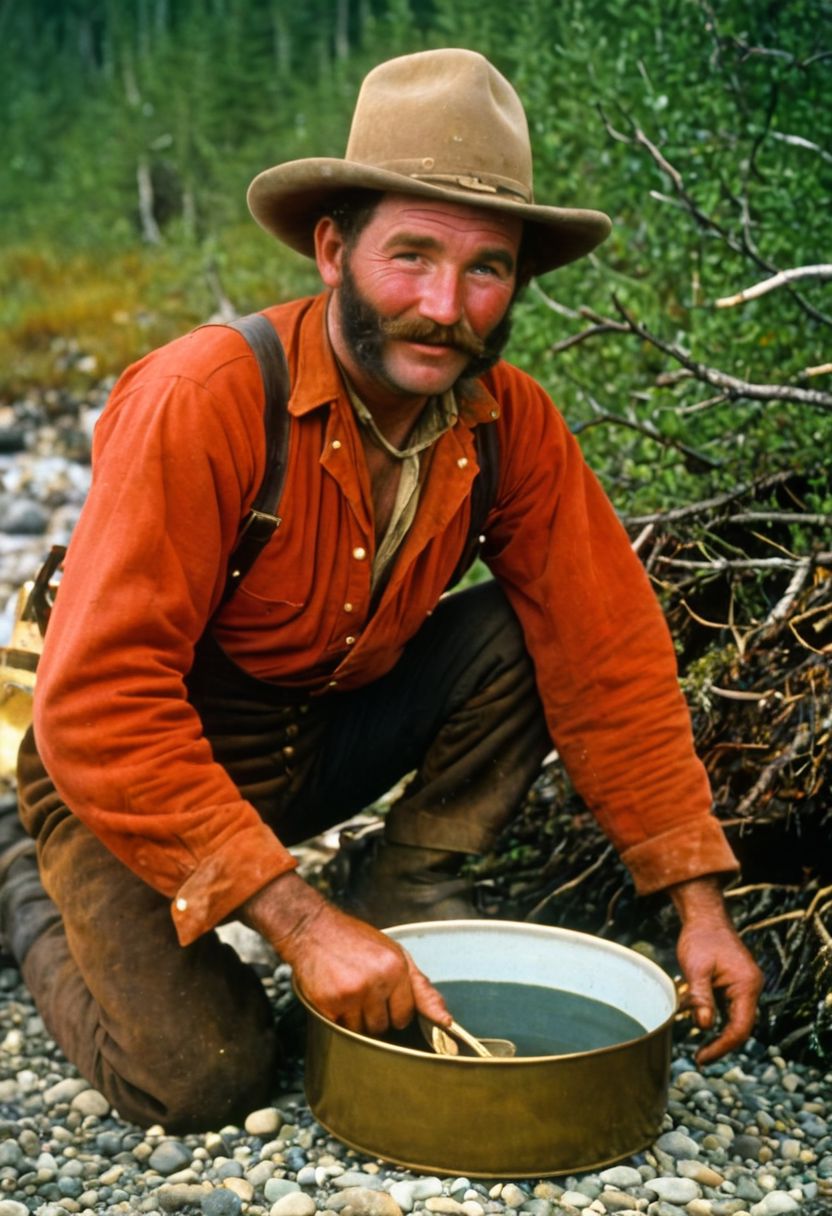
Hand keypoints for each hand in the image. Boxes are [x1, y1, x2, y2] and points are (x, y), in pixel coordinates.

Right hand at [241, 871, 449, 1035]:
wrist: (312, 929)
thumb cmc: (355, 941)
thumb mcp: (394, 954)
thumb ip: (420, 987)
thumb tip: (445, 1020)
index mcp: (397, 967)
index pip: (406, 1015)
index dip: (394, 1009)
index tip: (383, 996)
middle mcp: (377, 981)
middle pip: (384, 1026)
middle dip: (374, 1015)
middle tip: (362, 990)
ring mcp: (353, 993)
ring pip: (363, 1031)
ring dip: (355, 1019)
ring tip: (348, 992)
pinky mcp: (330, 1003)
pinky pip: (341, 1029)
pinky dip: (338, 1018)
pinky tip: (334, 996)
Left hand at [670, 876, 762, 1064]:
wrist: (704, 915)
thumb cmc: (700, 938)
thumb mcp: (696, 968)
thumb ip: (701, 998)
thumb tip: (704, 1027)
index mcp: (746, 986)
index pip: (740, 1028)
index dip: (722, 1047)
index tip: (702, 1058)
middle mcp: (750, 988)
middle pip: (739, 1026)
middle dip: (720, 1043)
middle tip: (699, 1057)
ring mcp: (744, 985)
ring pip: (733, 1017)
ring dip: (715, 1029)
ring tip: (696, 1039)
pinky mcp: (735, 983)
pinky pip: (728, 1006)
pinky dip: (713, 1014)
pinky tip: (696, 1016)